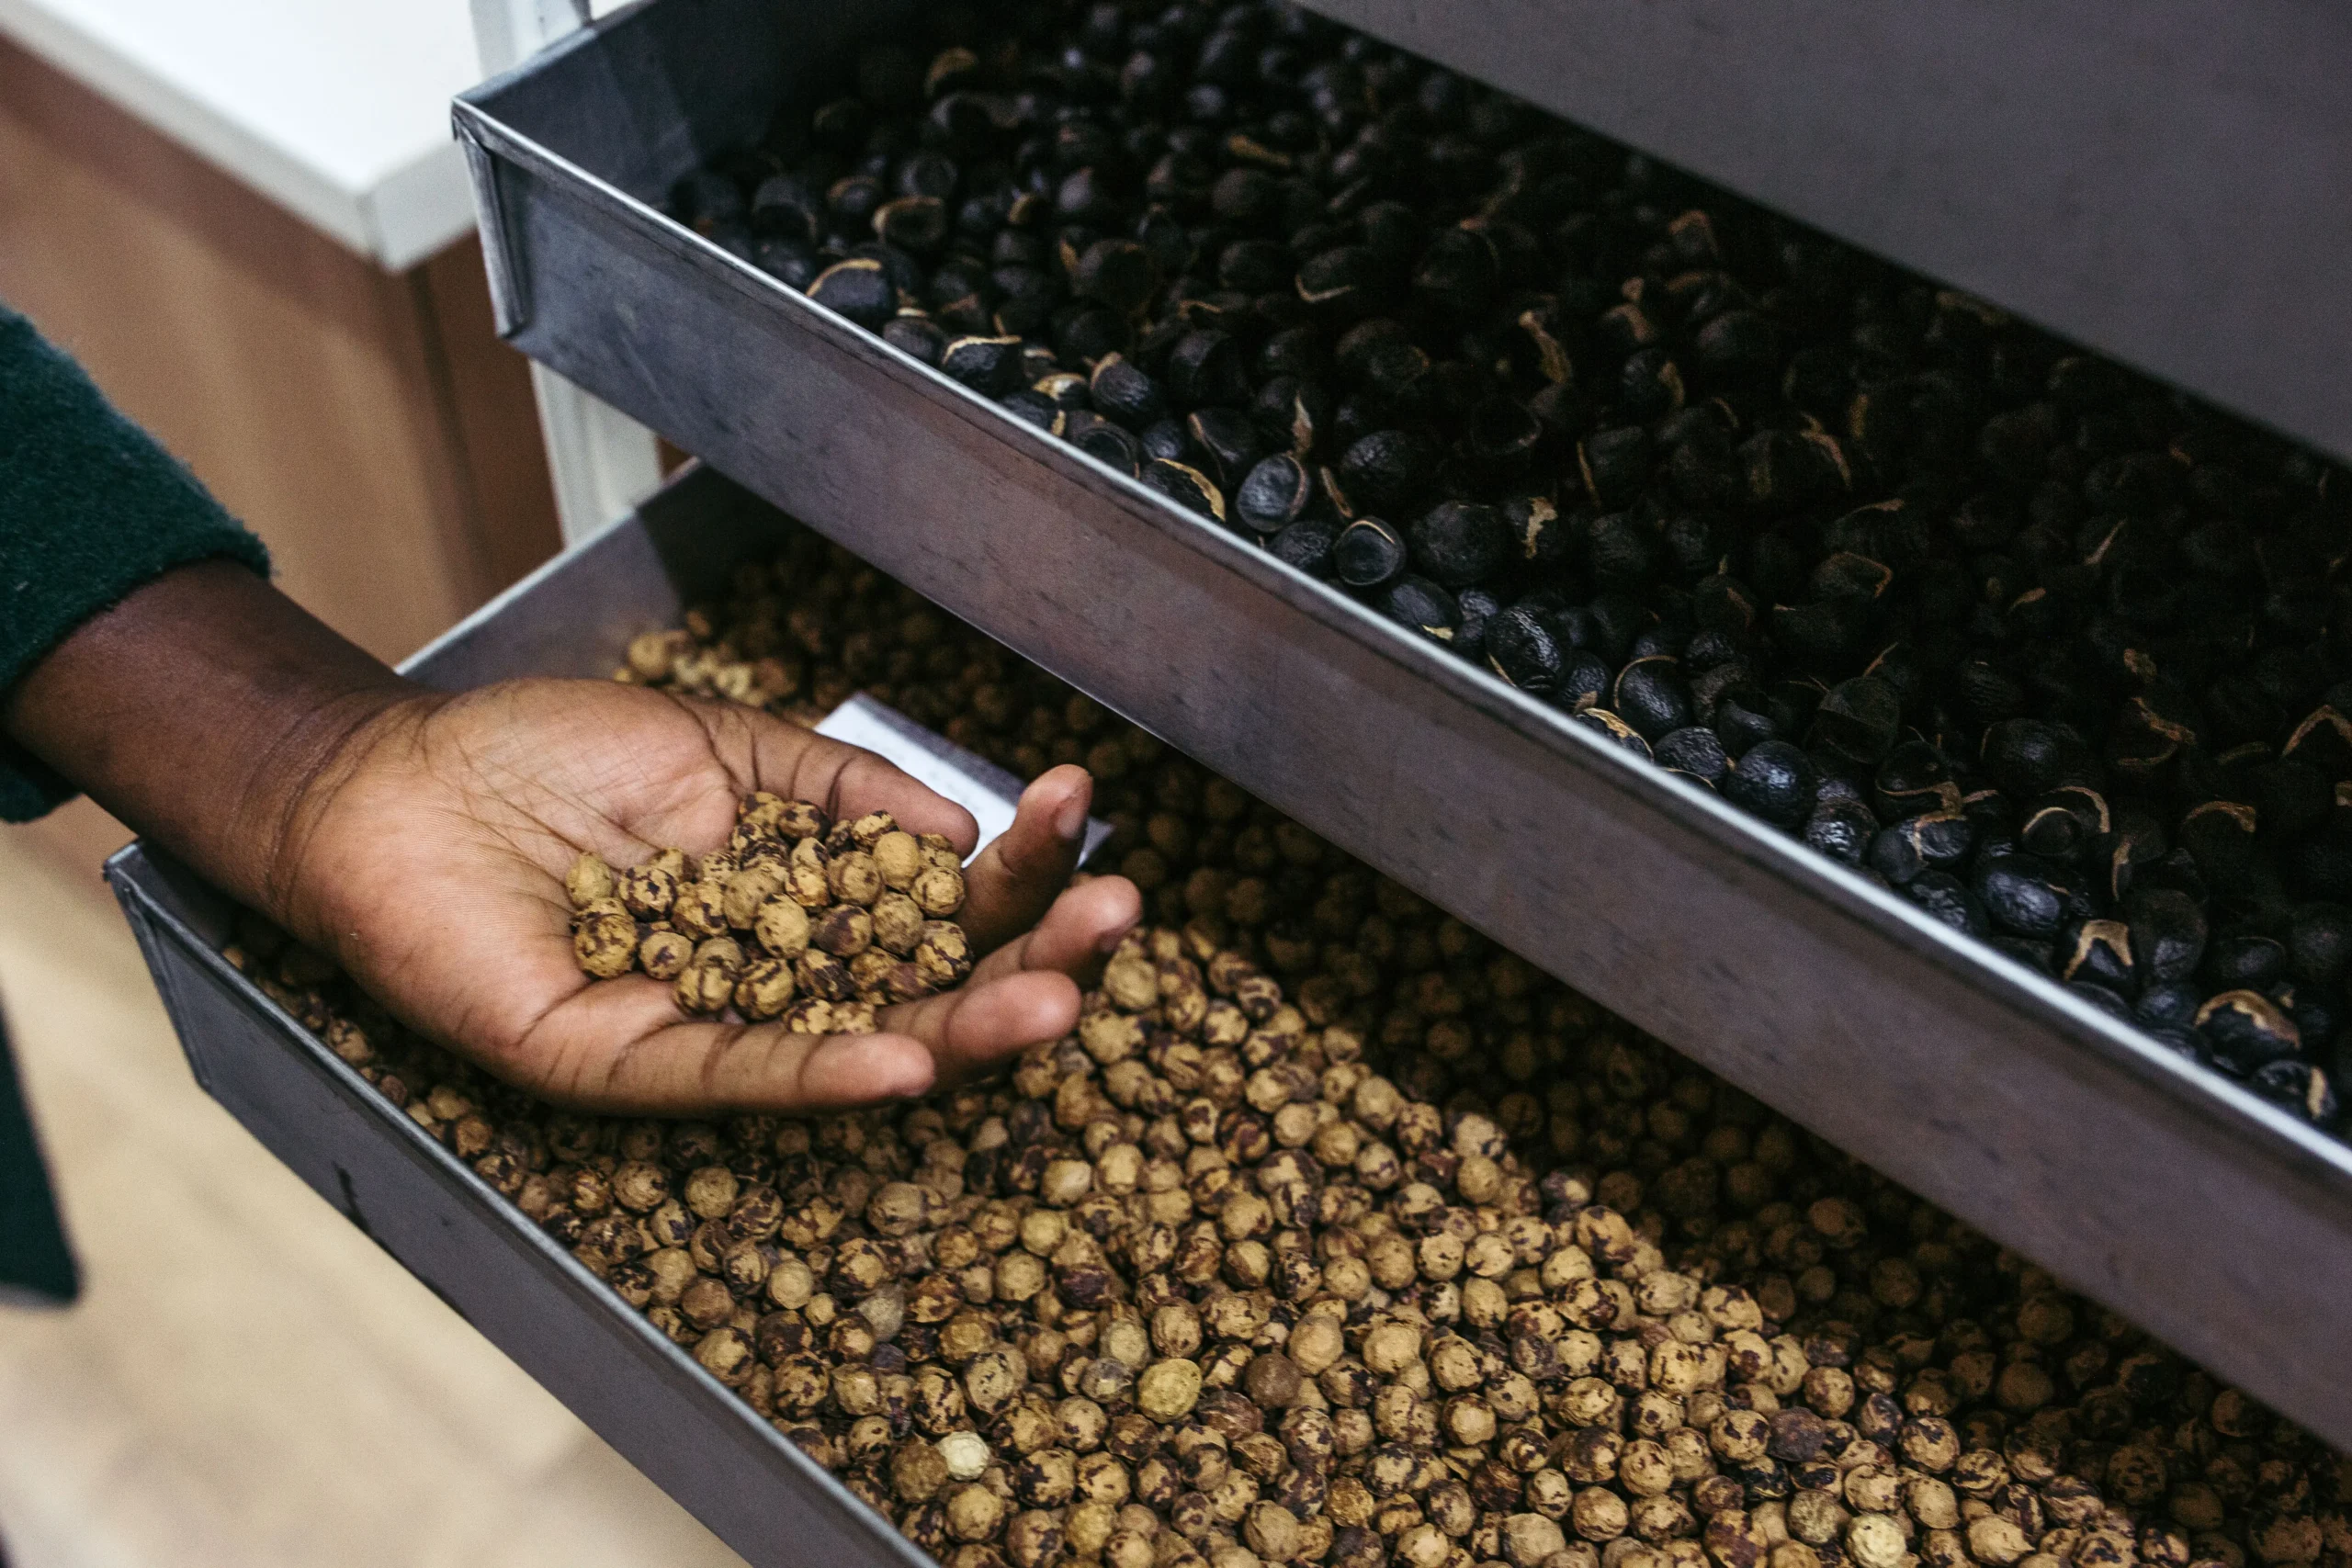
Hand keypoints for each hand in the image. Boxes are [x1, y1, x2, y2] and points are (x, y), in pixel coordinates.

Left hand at [273, 679, 1139, 1110]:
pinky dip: (823, 1074)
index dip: (1015, 863)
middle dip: (1030, 953)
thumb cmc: (548, 757)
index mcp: (805, 901)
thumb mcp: (726, 747)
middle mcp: (773, 976)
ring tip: (1056, 999)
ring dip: (963, 1028)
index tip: (1082, 807)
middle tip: (1116, 915)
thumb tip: (961, 826)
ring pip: (858, 1045)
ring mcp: (707, 1025)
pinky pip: (738, 1078)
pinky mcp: (624, 1065)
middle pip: (927, 981)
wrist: (395, 783)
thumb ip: (842, 787)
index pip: (938, 898)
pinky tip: (909, 1062)